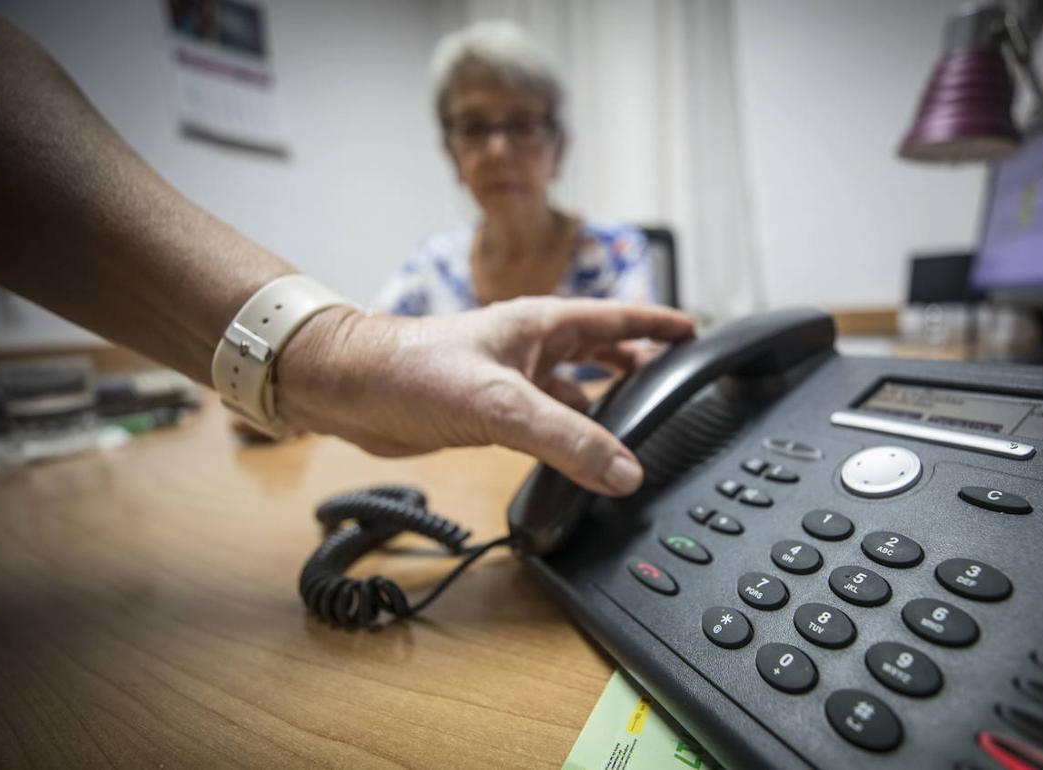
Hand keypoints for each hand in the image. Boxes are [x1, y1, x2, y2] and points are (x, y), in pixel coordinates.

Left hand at [276, 297, 695, 495]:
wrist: (348, 389)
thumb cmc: (412, 370)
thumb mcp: (501, 404)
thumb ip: (566, 439)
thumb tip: (624, 471)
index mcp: (541, 325)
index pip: (617, 317)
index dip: (658, 324)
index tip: (694, 332)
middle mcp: (530, 348)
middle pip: (600, 349)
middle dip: (637, 362)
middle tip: (671, 380)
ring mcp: (509, 379)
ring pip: (573, 387)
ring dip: (603, 401)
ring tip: (635, 420)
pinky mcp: (488, 411)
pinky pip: (545, 418)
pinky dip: (568, 433)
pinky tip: (576, 453)